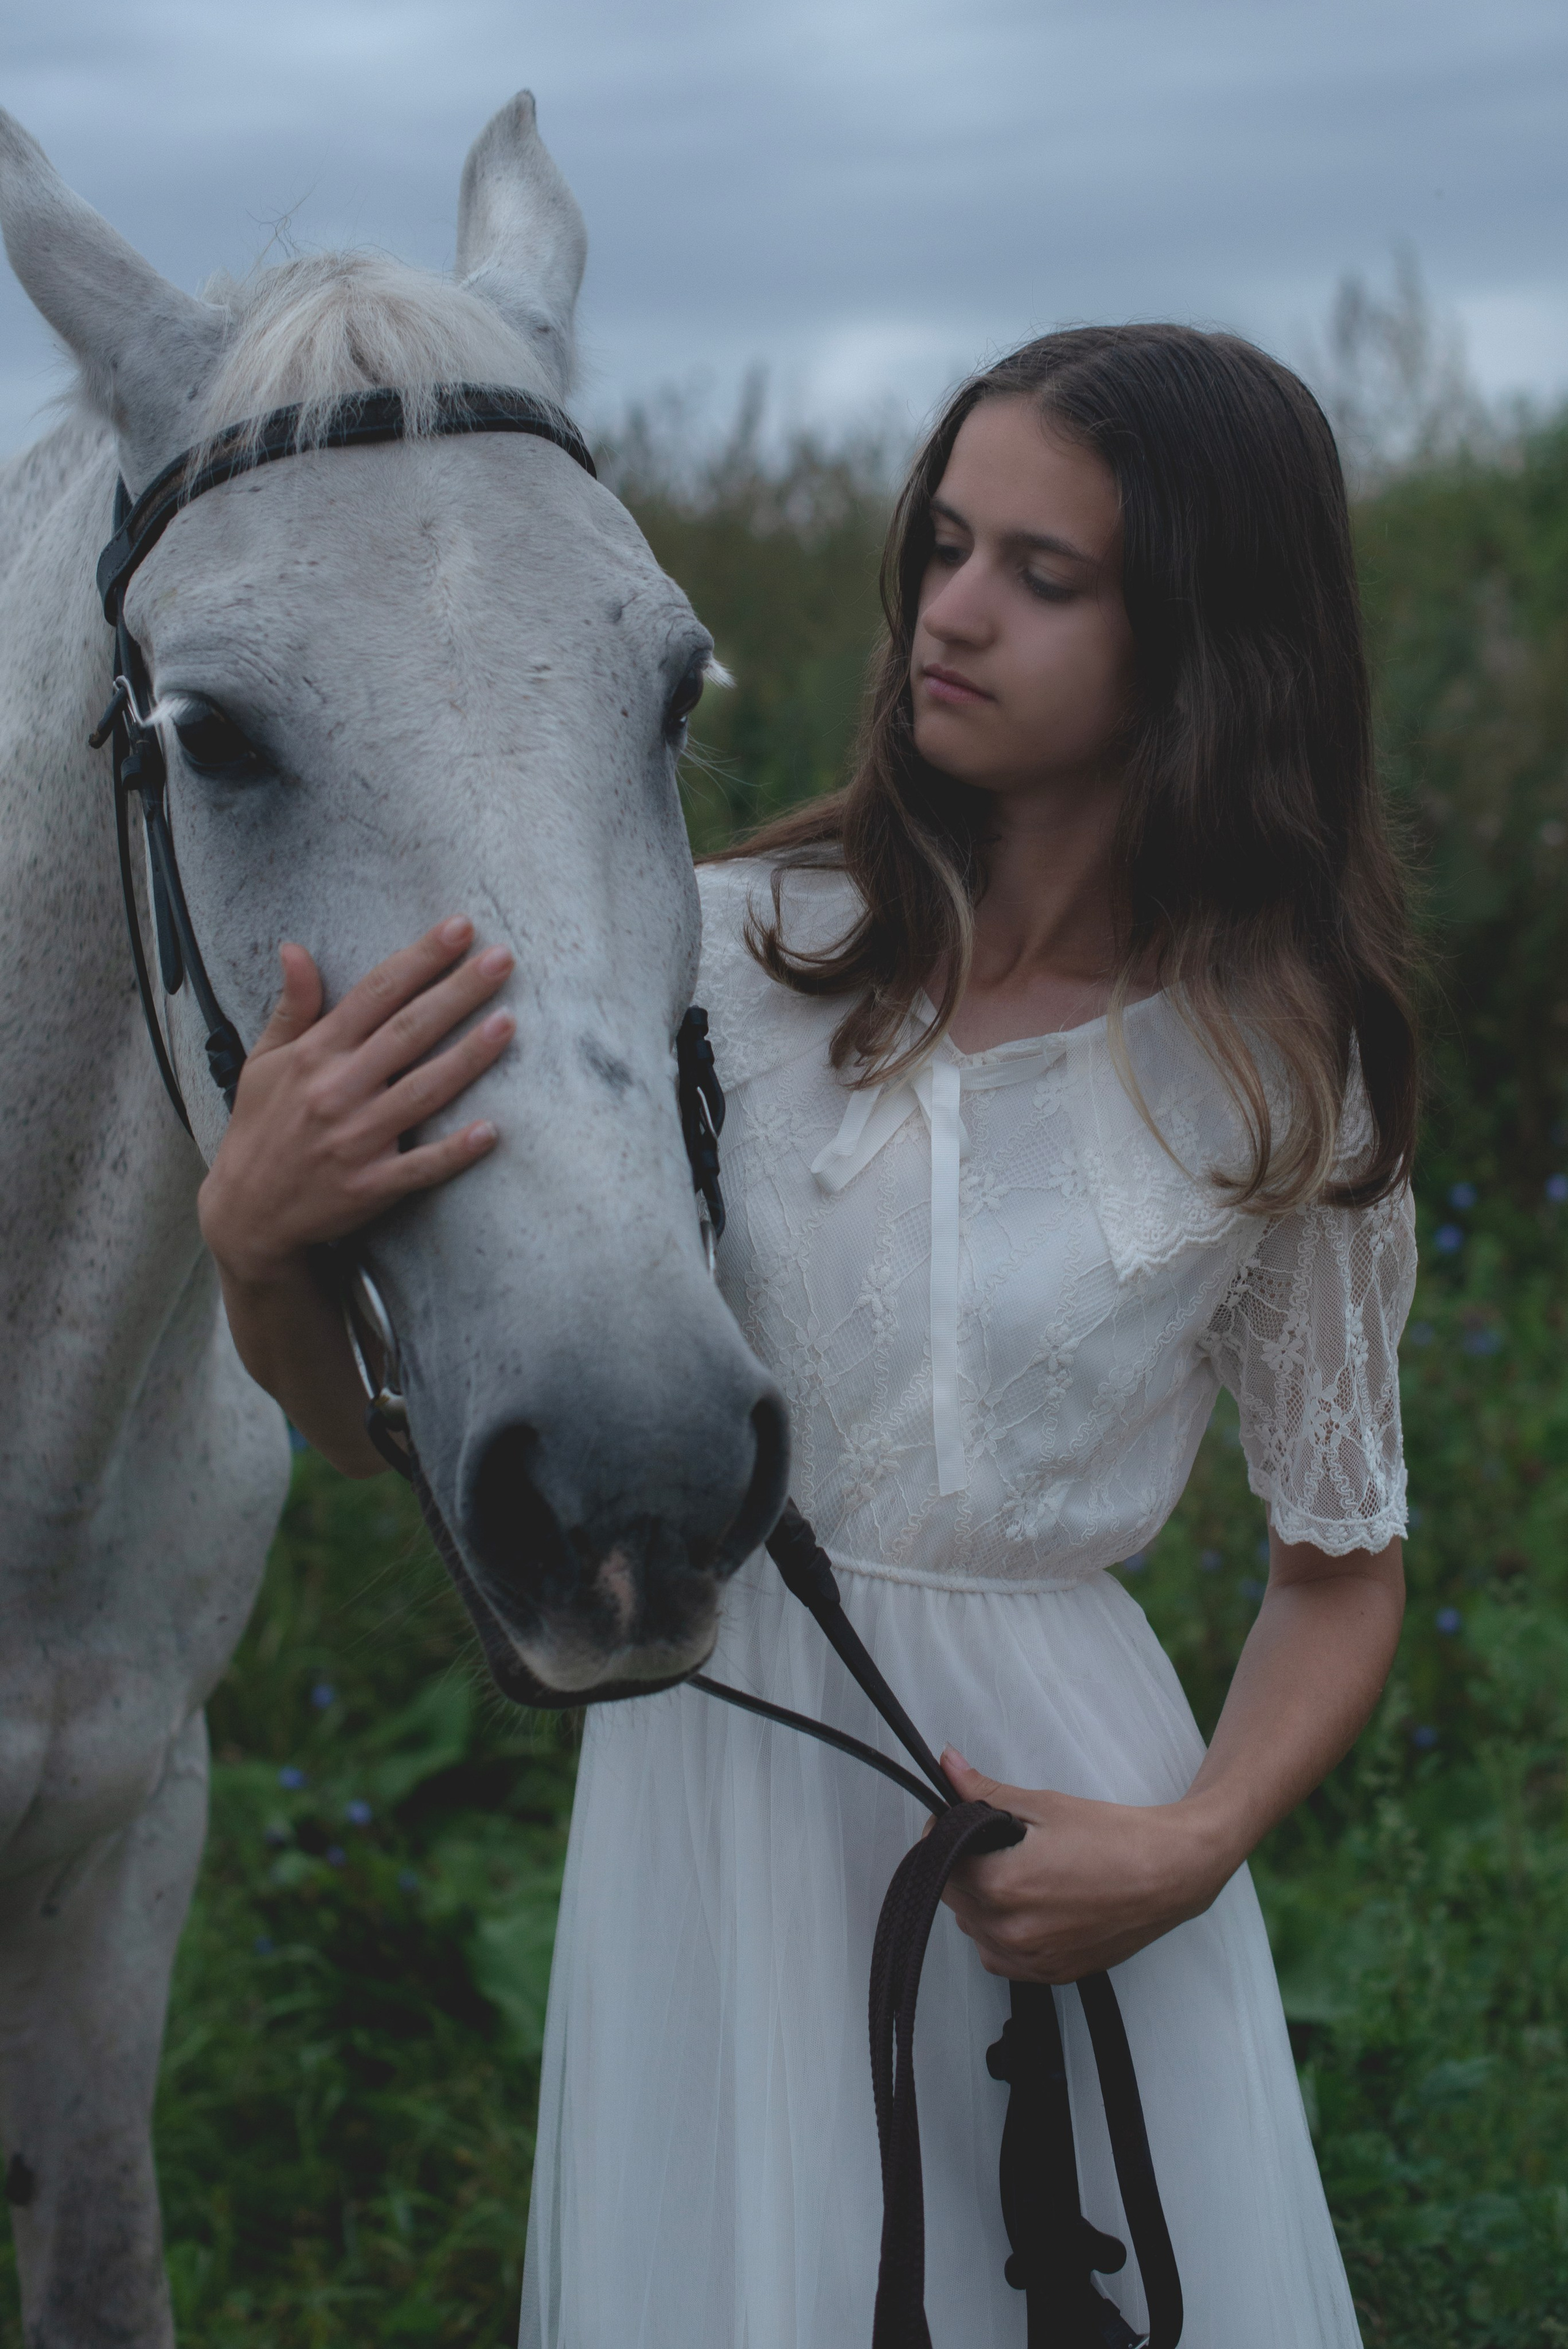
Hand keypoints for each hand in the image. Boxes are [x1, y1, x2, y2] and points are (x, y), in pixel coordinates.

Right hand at [198, 917, 514, 1286]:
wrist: (245, 1213)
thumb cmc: (260, 1129)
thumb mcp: (263, 1062)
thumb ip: (291, 1008)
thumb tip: (295, 949)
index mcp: (316, 1054)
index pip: (376, 993)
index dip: (420, 958)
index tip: (459, 928)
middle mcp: (338, 1090)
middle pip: (408, 1031)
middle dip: (457, 992)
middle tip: (502, 960)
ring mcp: (356, 1139)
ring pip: (422, 1091)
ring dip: (467, 1057)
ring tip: (508, 1023)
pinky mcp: (371, 1185)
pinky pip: (420, 1166)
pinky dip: (454, 1151)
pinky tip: (491, 1130)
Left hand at [936, 1750, 1234, 1982]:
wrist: (1171, 1874)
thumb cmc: (1115, 1838)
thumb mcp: (1044, 1806)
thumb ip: (986, 1792)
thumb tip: (947, 1765)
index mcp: (1003, 1886)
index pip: (939, 1862)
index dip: (942, 1834)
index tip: (958, 1820)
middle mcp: (1012, 1931)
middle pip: (953, 1897)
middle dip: (960, 1865)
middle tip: (990, 1841)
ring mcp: (1033, 1959)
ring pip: (974, 1928)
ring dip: (979, 1900)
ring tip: (1014, 1871)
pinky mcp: (1052, 1973)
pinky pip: (1002, 1957)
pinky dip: (1002, 1933)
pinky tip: (1026, 1906)